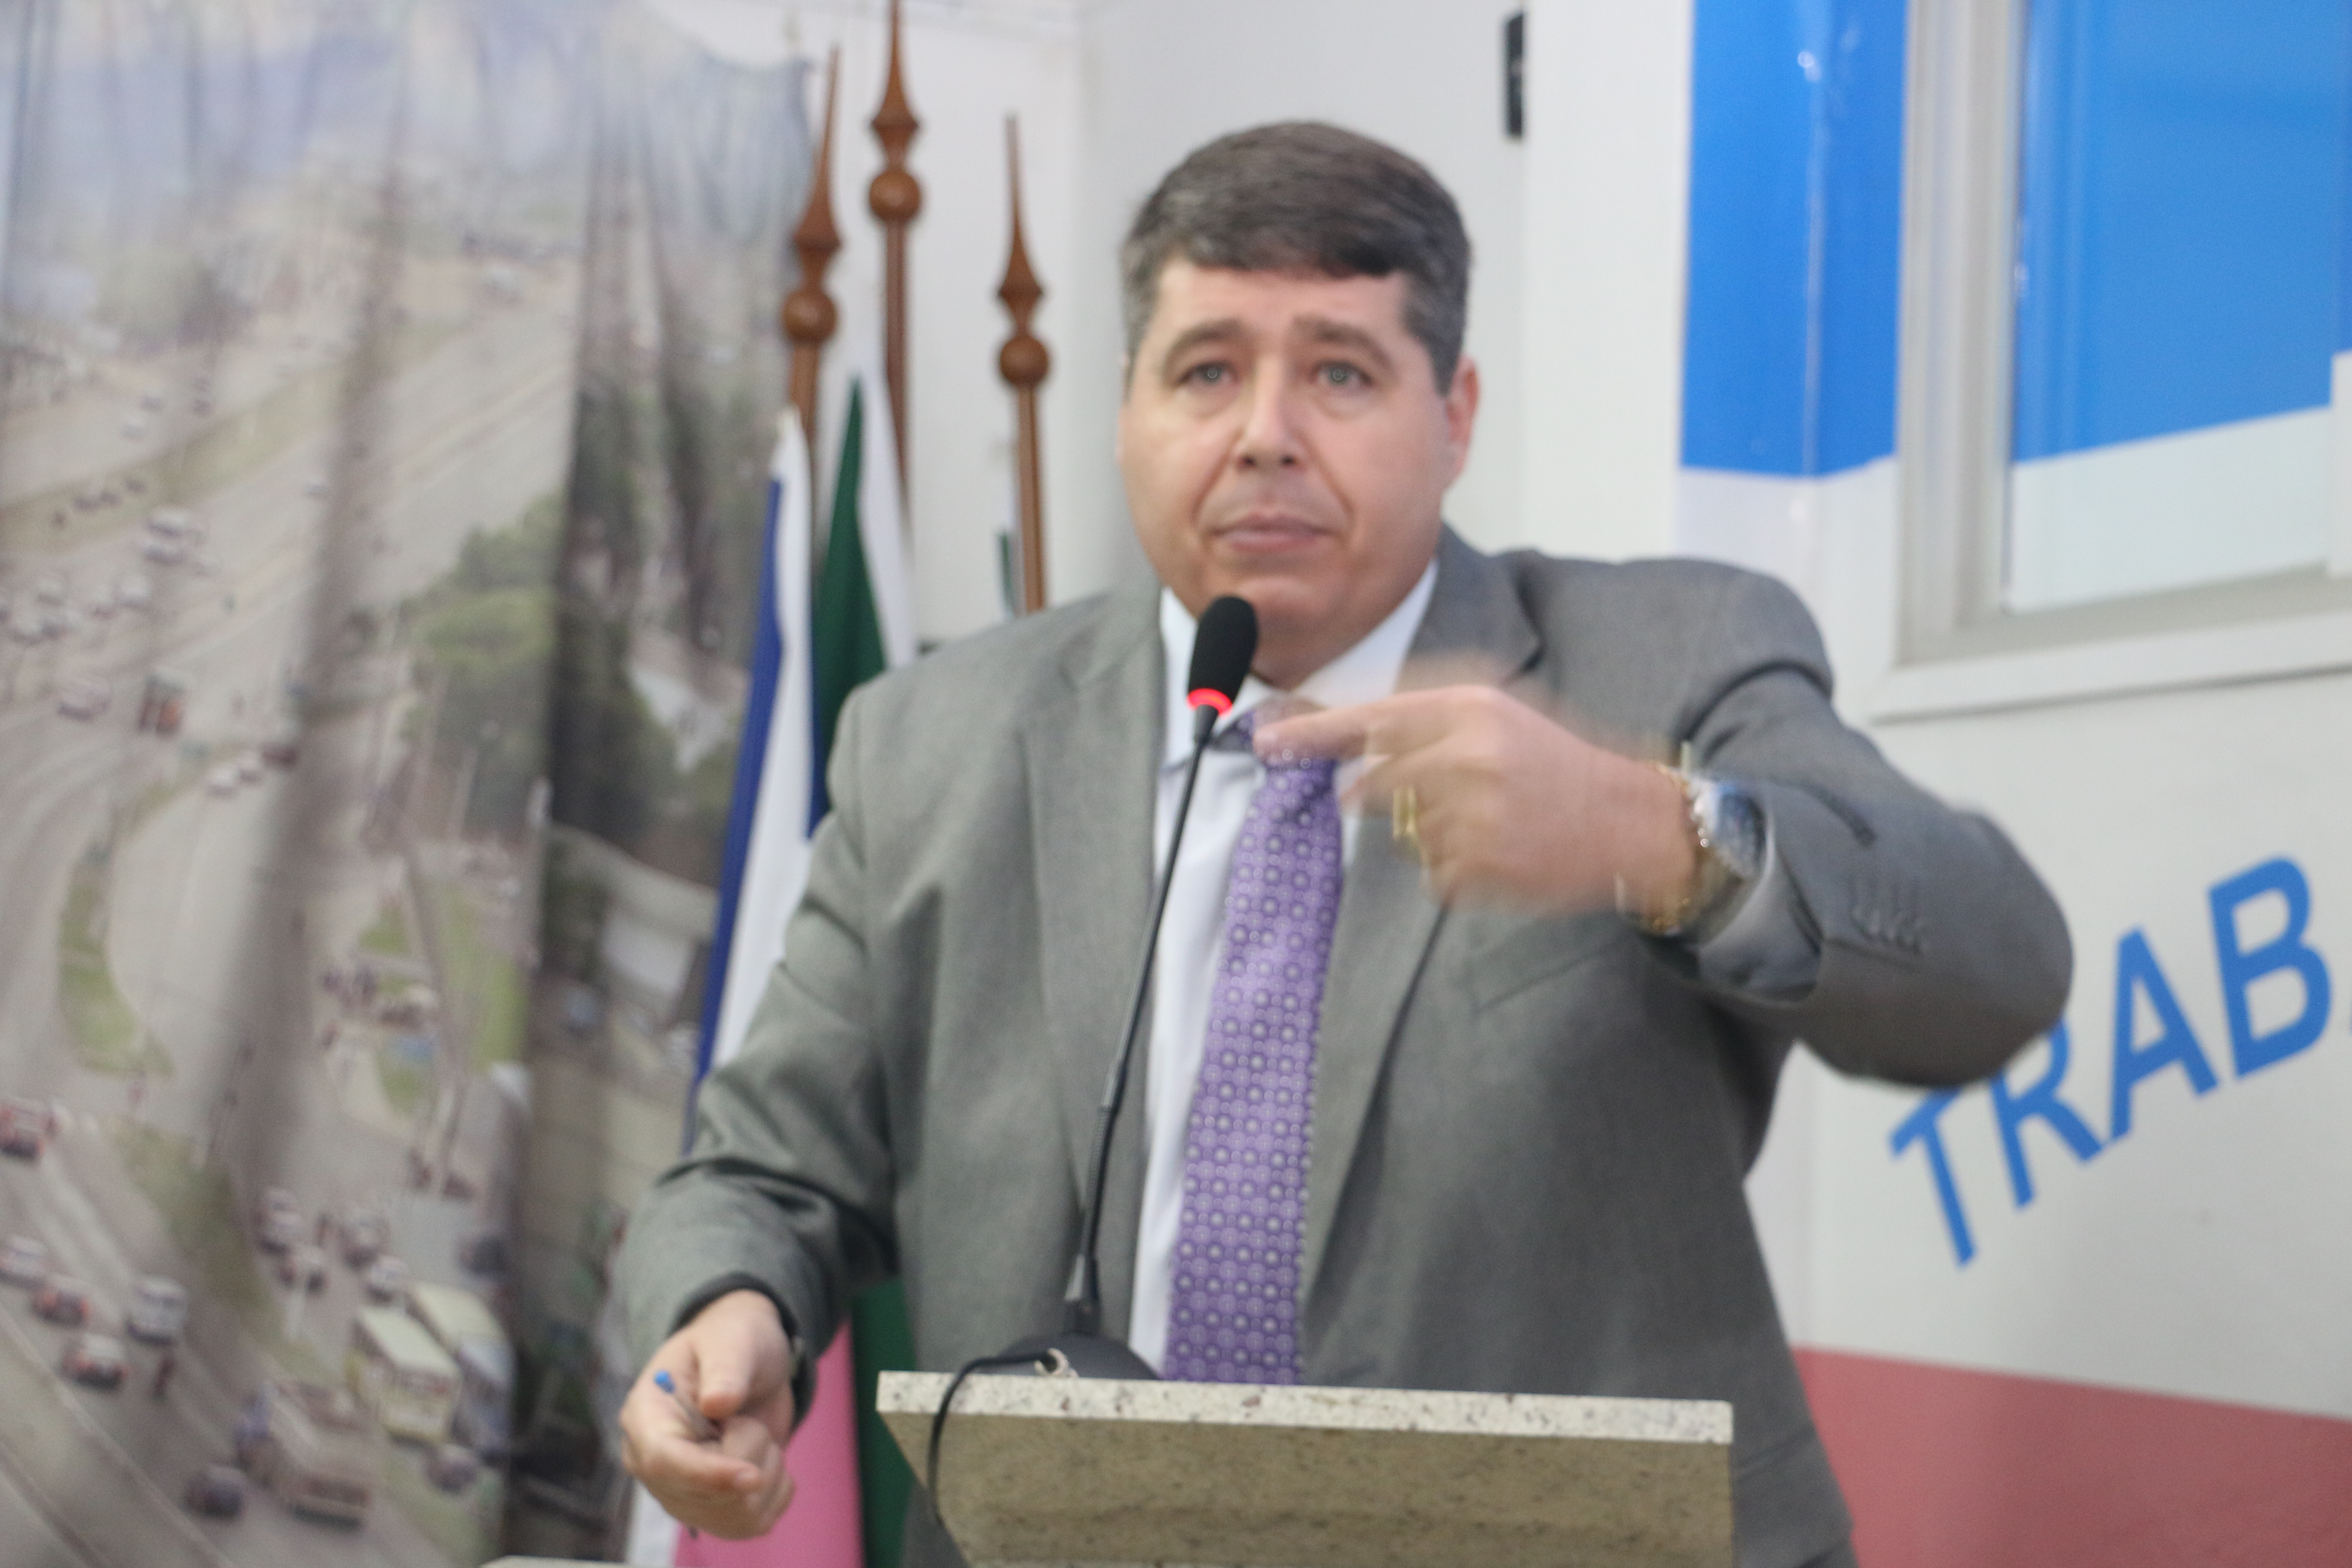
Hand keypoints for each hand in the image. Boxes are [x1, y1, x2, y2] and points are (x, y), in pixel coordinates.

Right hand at [619, 1289, 798, 1538]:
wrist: (751, 1363)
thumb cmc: (734, 1343)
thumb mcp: (734, 1340)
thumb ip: (726, 1368)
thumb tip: (716, 1403)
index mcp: (645, 1417)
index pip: (663, 1462)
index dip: (706, 1474)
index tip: (750, 1475)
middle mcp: (654, 1463)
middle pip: (703, 1498)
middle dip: (748, 1459)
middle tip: (748, 1417)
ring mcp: (681, 1491)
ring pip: (734, 1516)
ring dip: (765, 1472)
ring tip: (755, 1432)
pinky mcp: (713, 1507)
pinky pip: (753, 1523)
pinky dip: (776, 1493)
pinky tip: (769, 1459)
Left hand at [1256, 685, 1695, 913]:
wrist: (1628, 821)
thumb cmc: (1557, 764)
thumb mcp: (1498, 716)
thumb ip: (1423, 726)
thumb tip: (1350, 759)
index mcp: (1470, 709)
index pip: (1370, 720)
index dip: (1312, 733)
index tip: (1263, 742)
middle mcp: (1464, 757)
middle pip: (1375, 784)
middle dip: (1384, 795)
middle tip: (1445, 796)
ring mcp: (1469, 817)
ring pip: (1403, 834)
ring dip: (1433, 834)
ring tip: (1493, 821)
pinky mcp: (1477, 867)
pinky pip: (1432, 874)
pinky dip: (1456, 868)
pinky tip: (1501, 852)